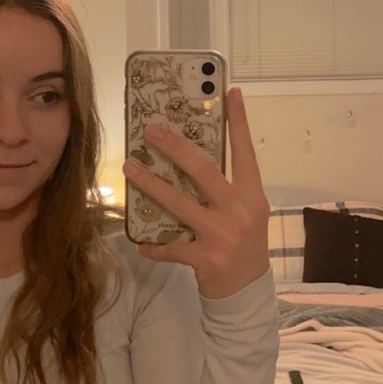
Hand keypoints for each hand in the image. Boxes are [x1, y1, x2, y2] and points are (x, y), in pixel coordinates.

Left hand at [122, 87, 269, 299]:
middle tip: (152, 130)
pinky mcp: (205, 258)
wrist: (247, 290)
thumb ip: (227, 189)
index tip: (230, 93)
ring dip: (151, 184)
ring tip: (129, 168)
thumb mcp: (246, 212)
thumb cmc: (245, 244)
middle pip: (204, 171)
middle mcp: (240, 211)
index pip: (245, 152)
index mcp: (252, 195)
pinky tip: (141, 244)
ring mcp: (222, 234)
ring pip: (179, 203)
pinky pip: (171, 246)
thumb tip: (190, 160)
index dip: (239, 122)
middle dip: (176, 148)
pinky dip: (154, 245)